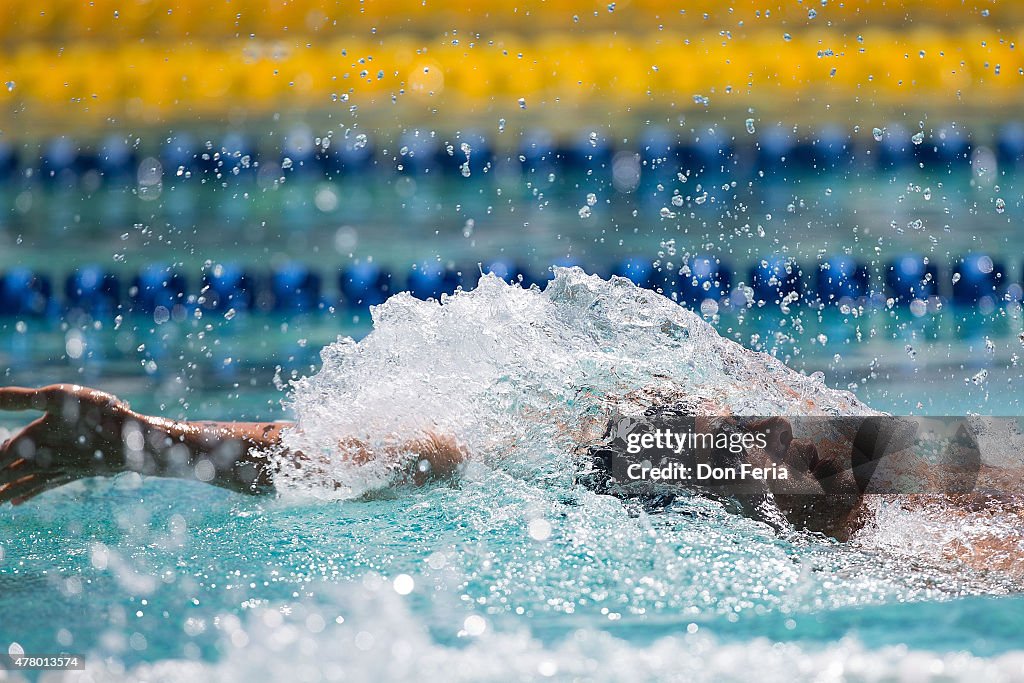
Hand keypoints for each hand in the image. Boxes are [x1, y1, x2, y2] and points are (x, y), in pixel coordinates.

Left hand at [0, 385, 131, 504]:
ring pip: (24, 483)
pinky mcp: (74, 473)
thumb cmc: (97, 415)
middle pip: (9, 472)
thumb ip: (20, 398)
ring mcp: (60, 468)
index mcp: (36, 439)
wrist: (135, 442)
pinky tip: (17, 502)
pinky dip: (28, 494)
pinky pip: (44, 486)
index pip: (3, 453)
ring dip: (5, 491)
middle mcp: (45, 458)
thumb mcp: (58, 398)